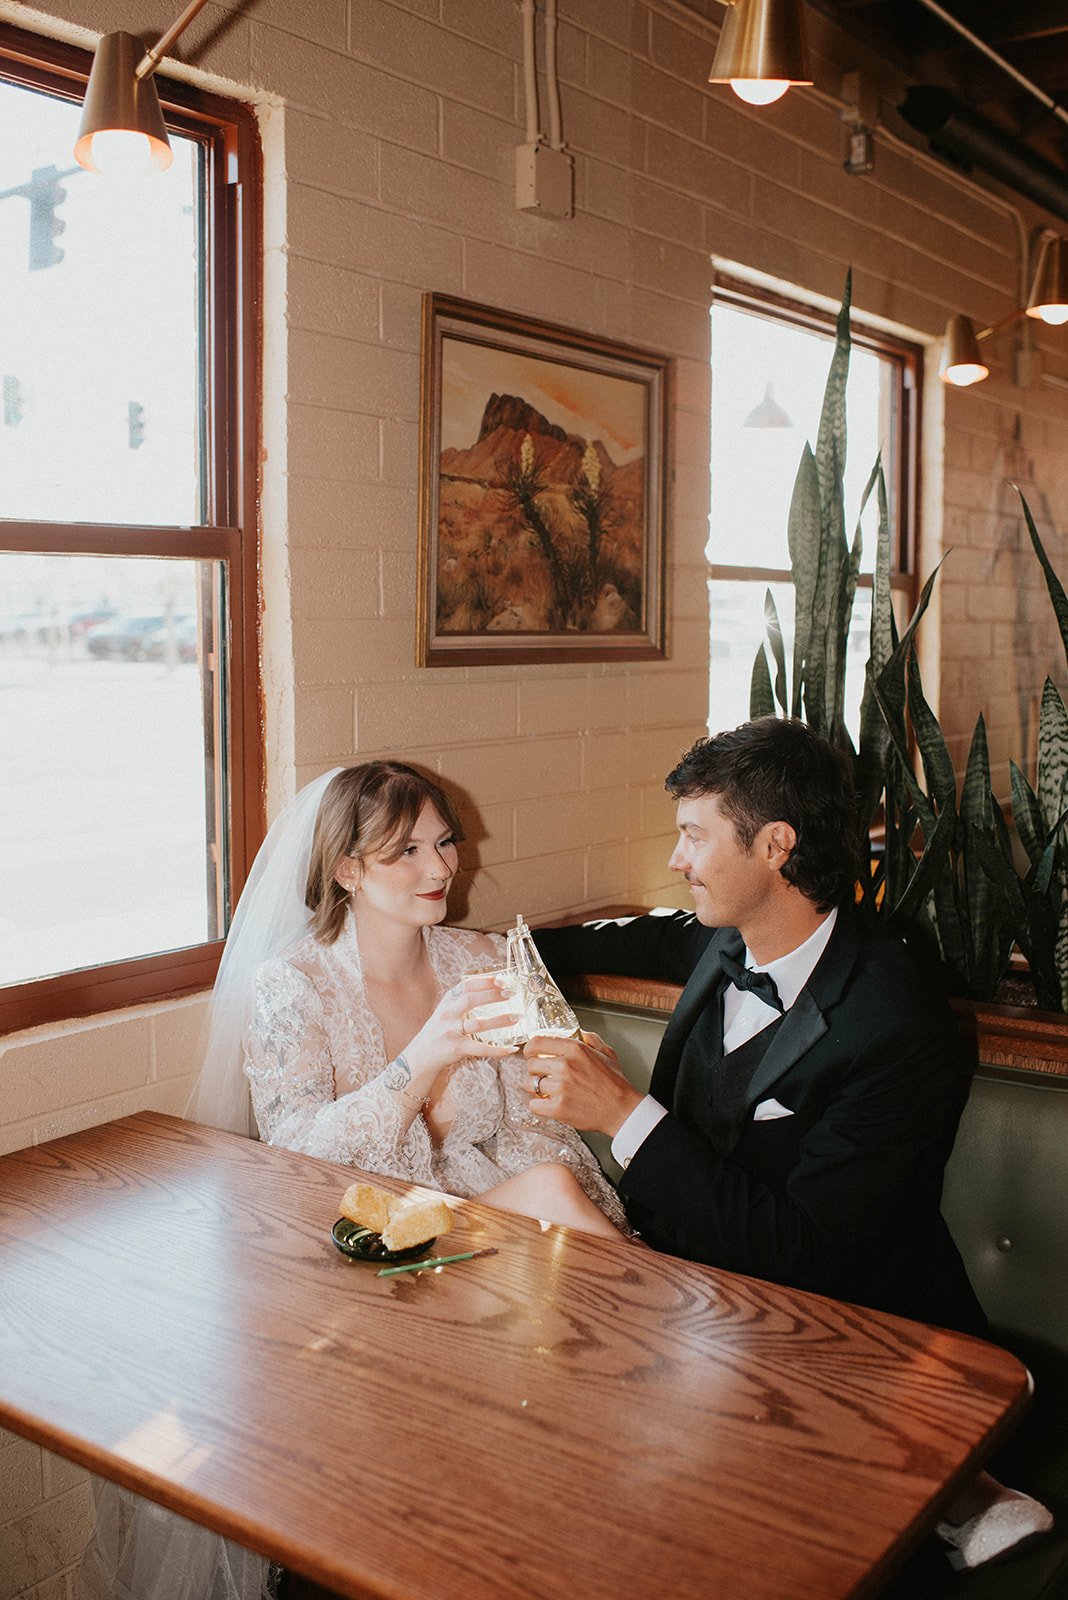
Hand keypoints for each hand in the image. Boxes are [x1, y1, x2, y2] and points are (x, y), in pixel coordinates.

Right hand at [403, 973, 519, 1083]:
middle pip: (472, 1000)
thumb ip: (462, 1000)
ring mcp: (451, 1032)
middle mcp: (448, 1014)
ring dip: (500, 1020)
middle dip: (493, 995)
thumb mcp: (446, 1010)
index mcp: (448, 1001)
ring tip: (517, 1017)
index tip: (502, 979)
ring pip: (479, 1024)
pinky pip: (481, 1048)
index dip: (485, 981)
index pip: (466, 986)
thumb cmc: (439, 1030)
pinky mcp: (457, 1049)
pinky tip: (511, 1048)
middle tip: (512, 993)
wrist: (421, 1055)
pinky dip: (498, 1050)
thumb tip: (493, 989)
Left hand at [522, 1030, 641, 1135]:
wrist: (622, 1110)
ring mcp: (561, 1087)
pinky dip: (539, 1105)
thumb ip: (591, 1039)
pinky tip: (548, 1103)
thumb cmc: (615, 1084)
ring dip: (536, 1089)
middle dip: (534, 1071)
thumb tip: (580, 1033)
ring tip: (548, 1091)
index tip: (532, 1055)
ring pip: (529, 1085)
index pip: (537, 1043)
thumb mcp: (607, 1053)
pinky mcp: (559, 1108)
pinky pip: (534, 1104)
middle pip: (530, 1064)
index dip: (530, 1049)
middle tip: (543, 1076)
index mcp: (575, 1049)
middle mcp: (565, 1066)